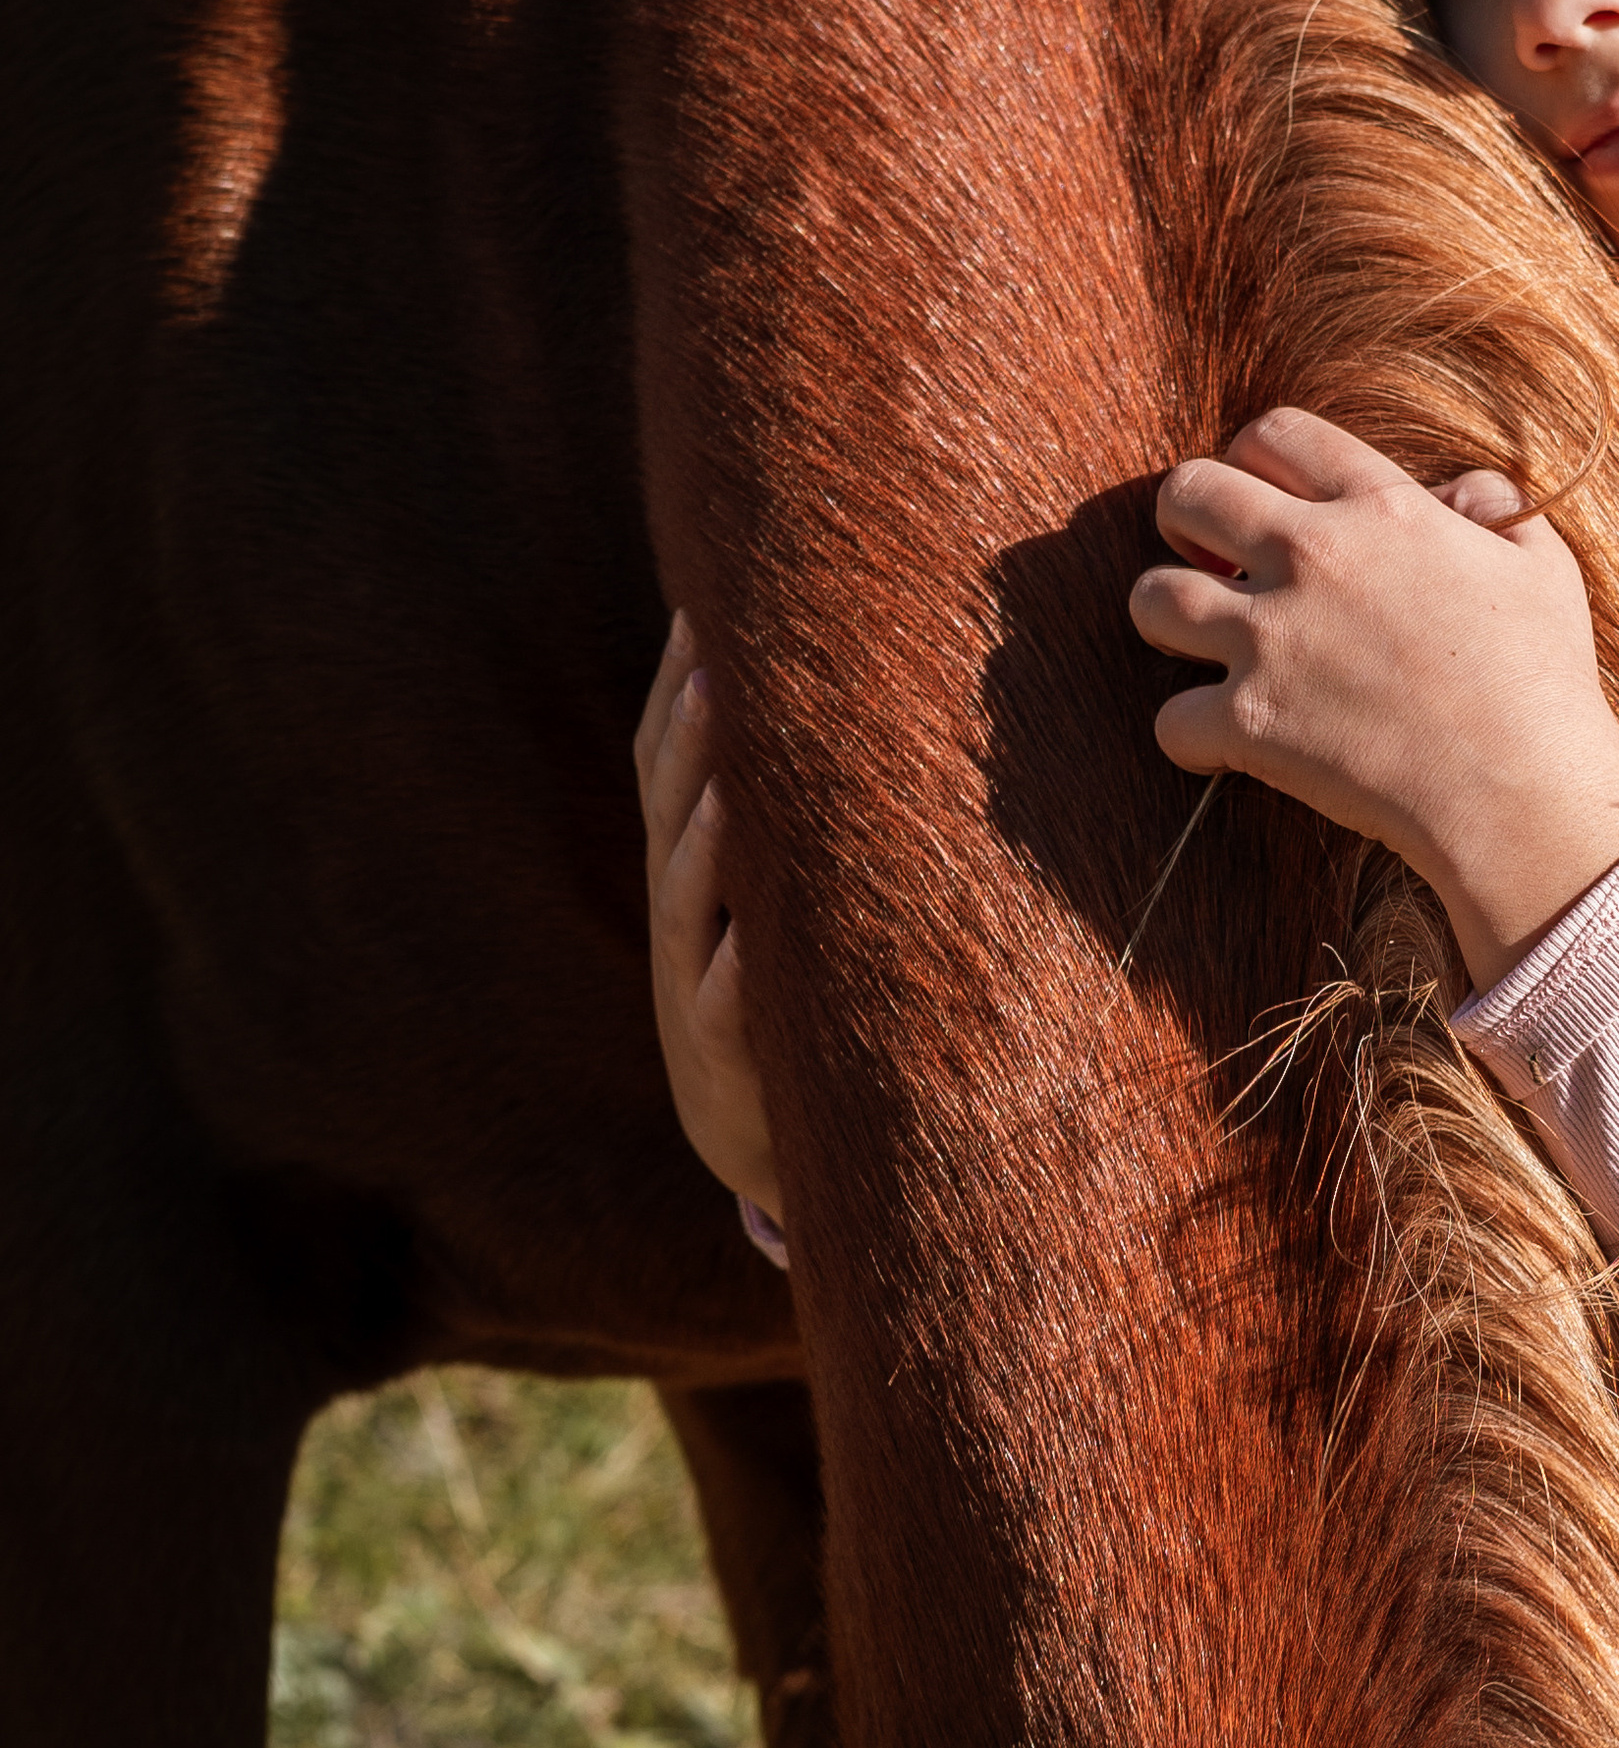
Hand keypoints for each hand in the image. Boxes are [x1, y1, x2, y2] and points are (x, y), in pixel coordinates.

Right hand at [634, 612, 779, 1219]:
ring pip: (687, 908)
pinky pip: (723, 1017)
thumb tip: (820, 695)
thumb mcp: (765, 893)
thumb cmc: (775, 989)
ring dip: (702, 848)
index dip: (679, 690)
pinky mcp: (724, 1064)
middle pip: (671, 816)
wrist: (756, 1137)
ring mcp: (692, 988)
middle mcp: (681, 919)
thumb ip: (779, 806)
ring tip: (724, 785)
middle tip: (715, 664)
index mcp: (689, 869)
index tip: (704, 611)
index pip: (669, 765)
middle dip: (689, 742)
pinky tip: (740, 948)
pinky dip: (728, 980)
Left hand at [1128, 407, 1618, 990]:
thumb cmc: (1542, 680)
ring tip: (1198, 640)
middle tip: (1210, 556)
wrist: (1522, 792)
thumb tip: (1458, 493)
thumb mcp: (1541, 565)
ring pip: (1150, 596)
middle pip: (1187, 492)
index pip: (1275, 433)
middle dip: (1186, 518)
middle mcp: (1312, 556)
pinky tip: (1222, 742)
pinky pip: (1168, 717)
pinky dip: (1188, 733)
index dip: (1255, 459)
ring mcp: (1271, 639)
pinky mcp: (1248, 722)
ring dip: (1166, 614)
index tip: (1265, 497)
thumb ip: (1495, 508)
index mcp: (1380, 507)